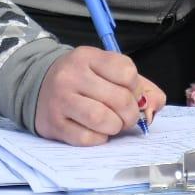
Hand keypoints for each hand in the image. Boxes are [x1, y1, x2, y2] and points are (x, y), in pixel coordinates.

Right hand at [33, 46, 165, 144]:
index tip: (132, 94)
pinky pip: (86, 138)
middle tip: (128, 116)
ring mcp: (60, 100)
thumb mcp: (104, 70)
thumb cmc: (80, 80)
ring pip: (103, 119)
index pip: (126, 72)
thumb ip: (137, 84)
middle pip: (119, 99)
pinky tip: (97, 131)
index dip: (137, 88)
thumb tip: (157, 103)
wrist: (37, 86)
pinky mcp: (54, 125)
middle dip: (131, 113)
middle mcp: (72, 76)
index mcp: (88, 56)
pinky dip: (99, 138)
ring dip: (116, 127)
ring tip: (114, 124)